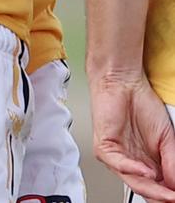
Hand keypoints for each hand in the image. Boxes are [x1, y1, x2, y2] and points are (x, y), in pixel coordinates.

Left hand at [90, 72, 174, 200]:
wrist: (122, 82)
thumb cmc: (141, 104)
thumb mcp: (166, 138)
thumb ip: (172, 163)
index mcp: (148, 164)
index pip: (158, 189)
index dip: (168, 194)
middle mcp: (132, 164)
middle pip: (146, 190)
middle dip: (161, 196)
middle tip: (173, 198)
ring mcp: (117, 158)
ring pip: (134, 181)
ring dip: (152, 189)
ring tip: (168, 193)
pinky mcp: (104, 148)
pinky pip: (118, 164)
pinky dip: (133, 169)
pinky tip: (148, 172)